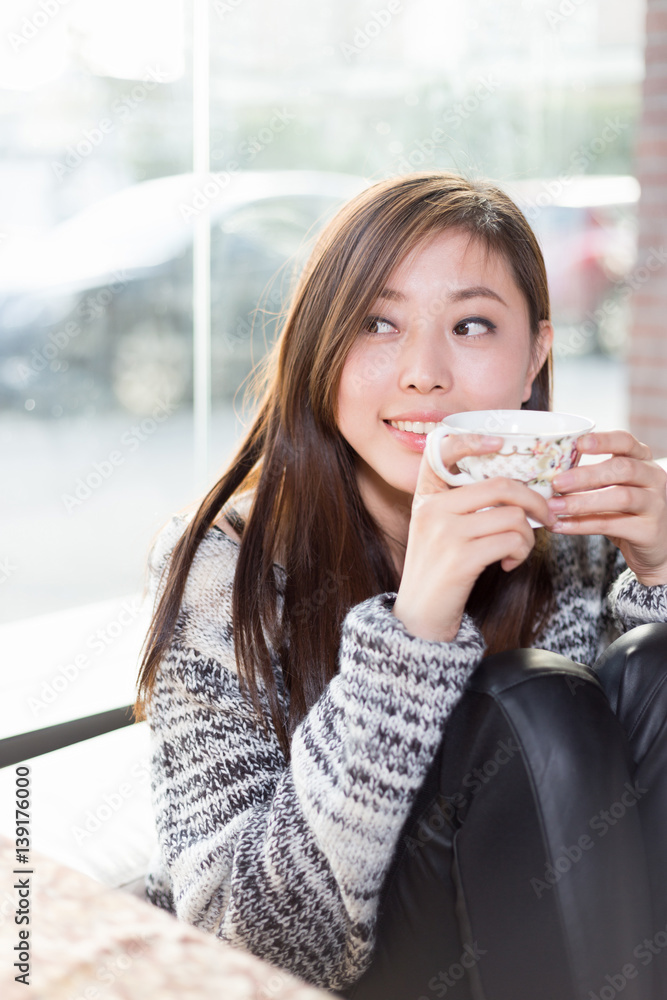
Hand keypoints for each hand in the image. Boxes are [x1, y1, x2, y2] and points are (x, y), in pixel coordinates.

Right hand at [392, 433, 553, 641]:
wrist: (418, 617)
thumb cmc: (437, 572)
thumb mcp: (436, 530)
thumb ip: (461, 505)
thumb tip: (514, 489)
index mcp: (426, 497)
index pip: (441, 451)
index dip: (471, 439)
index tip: (499, 443)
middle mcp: (433, 509)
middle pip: (500, 485)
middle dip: (534, 500)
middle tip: (546, 515)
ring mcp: (445, 533)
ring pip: (512, 516)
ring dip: (527, 536)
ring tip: (517, 550)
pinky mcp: (461, 559)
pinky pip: (511, 541)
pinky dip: (519, 552)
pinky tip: (508, 563)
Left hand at [547, 431, 666, 585]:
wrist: (654, 547)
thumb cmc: (625, 511)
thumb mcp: (612, 487)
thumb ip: (590, 478)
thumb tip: (545, 474)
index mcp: (643, 460)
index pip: (626, 442)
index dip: (603, 441)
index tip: (578, 443)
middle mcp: (654, 478)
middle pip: (622, 469)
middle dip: (586, 475)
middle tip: (556, 483)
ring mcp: (656, 504)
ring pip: (620, 497)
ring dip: (582, 502)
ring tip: (553, 507)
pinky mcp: (649, 531)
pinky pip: (612, 525)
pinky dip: (582, 525)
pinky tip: (561, 526)